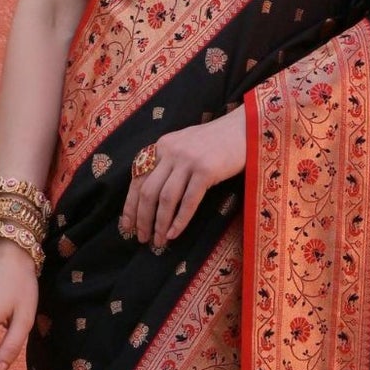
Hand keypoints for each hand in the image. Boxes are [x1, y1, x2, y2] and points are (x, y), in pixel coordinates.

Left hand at [118, 108, 245, 251]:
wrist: (244, 128)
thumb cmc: (215, 141)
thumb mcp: (184, 145)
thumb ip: (167, 163)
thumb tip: (150, 197)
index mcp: (161, 146)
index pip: (137, 179)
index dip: (130, 205)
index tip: (126, 226)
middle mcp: (170, 151)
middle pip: (148, 191)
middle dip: (142, 219)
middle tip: (142, 239)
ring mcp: (188, 160)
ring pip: (166, 198)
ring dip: (160, 224)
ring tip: (159, 241)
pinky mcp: (206, 170)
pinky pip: (188, 200)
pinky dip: (180, 220)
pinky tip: (174, 234)